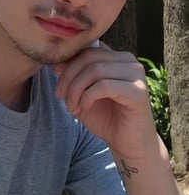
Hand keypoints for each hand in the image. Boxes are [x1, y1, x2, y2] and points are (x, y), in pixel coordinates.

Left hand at [54, 42, 157, 158]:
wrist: (128, 145)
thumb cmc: (106, 118)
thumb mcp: (82, 94)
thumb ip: (73, 77)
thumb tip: (57, 64)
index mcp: (117, 57)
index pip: (87, 49)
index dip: (67, 62)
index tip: (55, 76)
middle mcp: (129, 61)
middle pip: (89, 57)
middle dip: (68, 76)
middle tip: (60, 95)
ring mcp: (136, 75)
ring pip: (95, 70)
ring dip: (76, 89)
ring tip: (72, 107)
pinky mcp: (139, 92)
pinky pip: (104, 86)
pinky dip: (88, 96)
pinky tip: (84, 107)